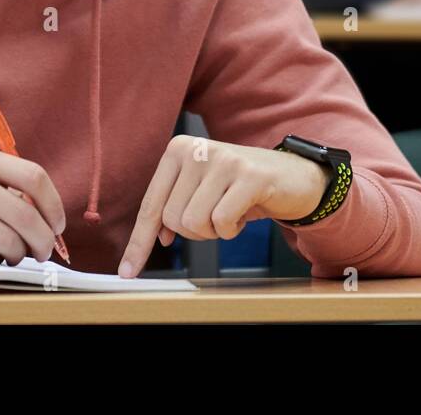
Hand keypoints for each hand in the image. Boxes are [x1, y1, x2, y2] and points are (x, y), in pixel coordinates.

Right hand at [0, 147, 65, 264]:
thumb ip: (4, 188)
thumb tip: (48, 220)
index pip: (34, 177)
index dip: (54, 205)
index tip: (58, 225)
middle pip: (25, 214)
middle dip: (43, 240)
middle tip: (44, 252)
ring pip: (8, 240)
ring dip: (18, 255)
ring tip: (13, 254)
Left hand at [118, 135, 329, 277]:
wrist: (292, 176)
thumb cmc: (241, 186)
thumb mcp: (202, 190)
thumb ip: (175, 206)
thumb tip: (157, 237)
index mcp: (178, 149)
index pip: (151, 205)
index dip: (139, 242)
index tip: (127, 271)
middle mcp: (197, 149)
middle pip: (173, 218)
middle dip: (195, 231)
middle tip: (217, 217)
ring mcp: (223, 160)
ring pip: (194, 222)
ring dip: (215, 231)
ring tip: (230, 213)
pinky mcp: (248, 175)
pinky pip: (222, 221)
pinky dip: (232, 229)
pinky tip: (244, 213)